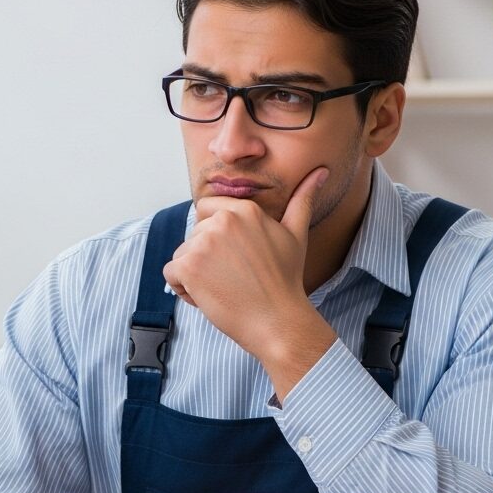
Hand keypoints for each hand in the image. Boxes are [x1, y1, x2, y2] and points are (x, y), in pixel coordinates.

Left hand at [163, 166, 336, 395]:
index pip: (207, 211)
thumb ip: (302, 200)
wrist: (278, 322)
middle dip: (206, 257)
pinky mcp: (188, 266)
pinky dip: (183, 290)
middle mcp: (222, 221)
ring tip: (225, 288)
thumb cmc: (286, 281)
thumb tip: (322, 171)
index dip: (215, 237)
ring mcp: (203, 243)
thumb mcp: (296, 234)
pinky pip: (171, 274)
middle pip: (194, 235)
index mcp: (244, 210)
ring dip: (195, 275)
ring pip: (182, 255)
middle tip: (235, 278)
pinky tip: (209, 297)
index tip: (236, 258)